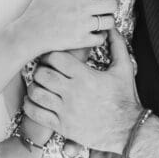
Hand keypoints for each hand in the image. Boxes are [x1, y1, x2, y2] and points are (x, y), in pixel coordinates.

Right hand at [13, 0, 119, 56]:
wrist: (29, 34)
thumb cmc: (38, 9)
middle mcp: (82, 7)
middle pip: (113, 4)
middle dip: (113, 5)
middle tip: (108, 7)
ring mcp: (83, 25)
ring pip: (110, 22)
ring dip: (108, 21)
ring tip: (101, 20)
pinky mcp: (81, 40)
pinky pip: (101, 38)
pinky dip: (100, 36)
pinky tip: (94, 33)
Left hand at [23, 27, 140, 152]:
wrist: (128, 129)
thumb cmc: (125, 97)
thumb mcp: (124, 68)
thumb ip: (117, 45)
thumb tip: (111, 27)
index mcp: (85, 76)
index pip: (55, 58)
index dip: (50, 55)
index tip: (53, 58)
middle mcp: (73, 92)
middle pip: (42, 74)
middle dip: (40, 69)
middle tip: (43, 70)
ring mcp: (66, 111)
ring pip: (36, 93)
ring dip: (34, 87)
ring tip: (39, 85)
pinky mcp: (63, 127)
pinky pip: (36, 114)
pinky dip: (30, 105)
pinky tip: (34, 101)